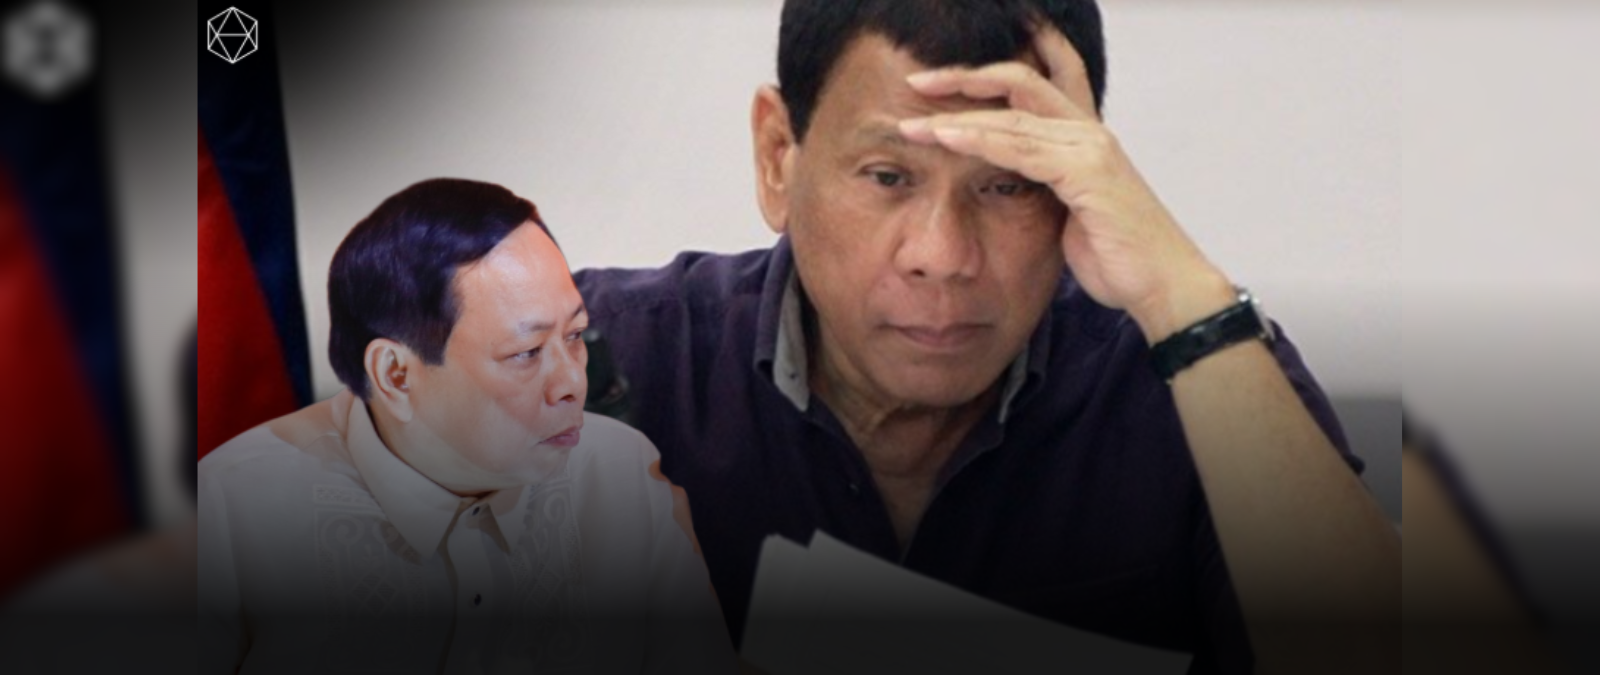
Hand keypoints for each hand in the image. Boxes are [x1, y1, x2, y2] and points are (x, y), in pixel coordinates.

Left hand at [897, 27, 1234, 343]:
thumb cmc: (1117, 256)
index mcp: (1083, 136)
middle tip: (916, 81)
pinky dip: (979, 140)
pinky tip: (945, 138)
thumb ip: (1041, 188)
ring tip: (914, 120)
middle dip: (963, 78)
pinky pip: (1021, 148)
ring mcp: (1090, 147)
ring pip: (1012, 116)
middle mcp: (1088, 130)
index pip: (1032, 84)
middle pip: (1018, 82)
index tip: (939, 81)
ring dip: (957, 115)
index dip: (986, 75)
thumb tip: (1005, 188)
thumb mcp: (1068, 214)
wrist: (1161, 285)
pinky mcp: (1087, 171)